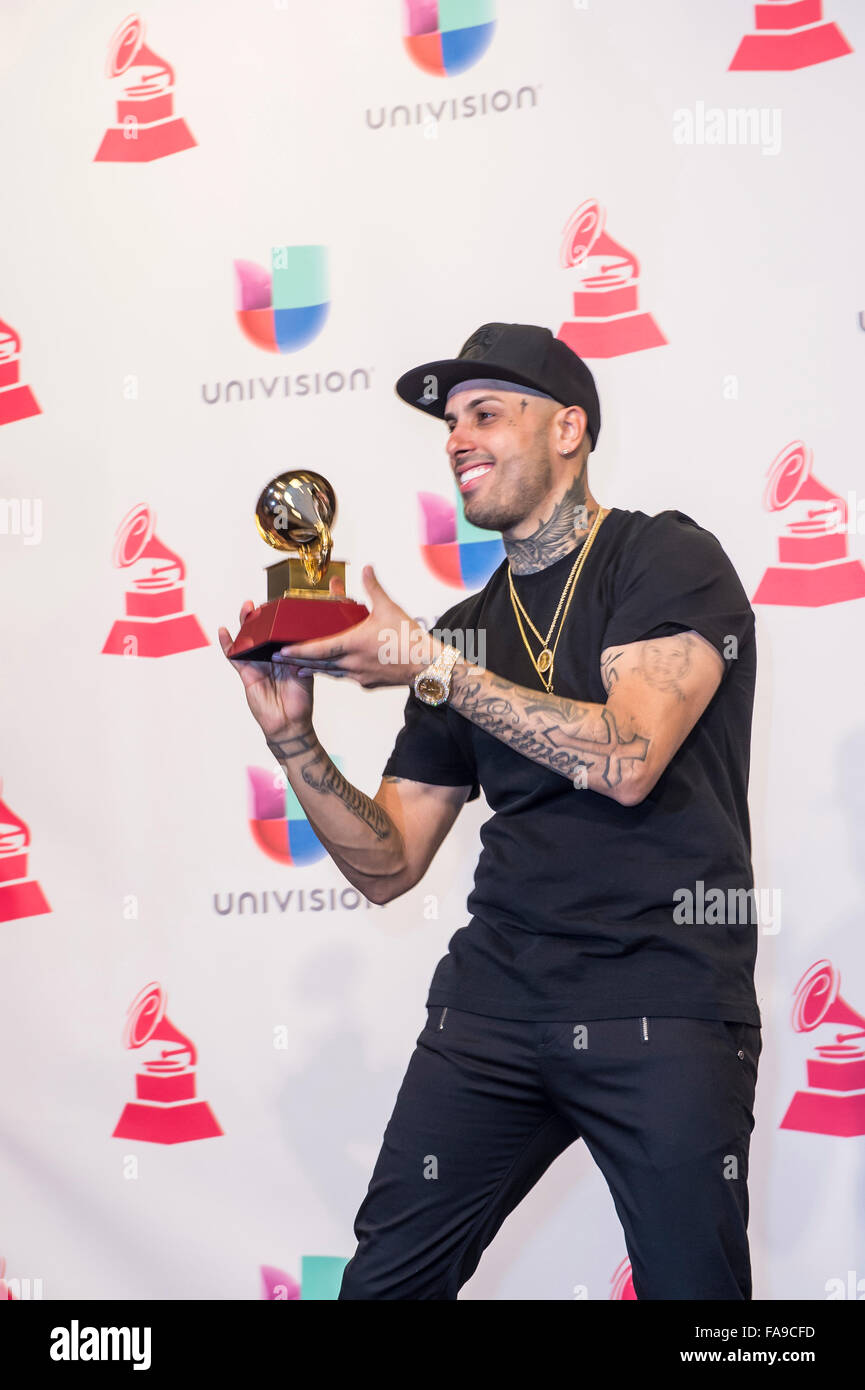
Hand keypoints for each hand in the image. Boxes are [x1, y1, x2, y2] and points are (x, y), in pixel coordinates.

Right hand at [218, 583, 343, 736]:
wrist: (290, 724)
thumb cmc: (300, 701)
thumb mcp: (305, 673)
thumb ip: (302, 656)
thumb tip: (304, 639)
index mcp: (286, 655)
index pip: (280, 632)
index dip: (278, 618)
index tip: (281, 602)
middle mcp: (270, 657)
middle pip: (262, 632)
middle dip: (260, 616)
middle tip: (261, 602)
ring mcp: (257, 664)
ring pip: (248, 639)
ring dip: (245, 623)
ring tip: (246, 608)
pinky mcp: (246, 673)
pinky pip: (235, 656)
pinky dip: (228, 644)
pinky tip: (224, 632)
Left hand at [273, 566, 442, 688]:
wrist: (428, 666)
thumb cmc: (409, 639)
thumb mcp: (389, 608)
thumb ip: (373, 587)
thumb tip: (367, 569)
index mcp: (353, 644)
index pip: (317, 649)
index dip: (297, 651)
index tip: (281, 651)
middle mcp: (352, 663)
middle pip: (318, 665)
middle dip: (298, 661)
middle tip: (280, 658)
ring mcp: (360, 676)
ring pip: (330, 673)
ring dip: (314, 669)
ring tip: (299, 667)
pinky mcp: (368, 683)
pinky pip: (346, 678)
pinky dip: (336, 672)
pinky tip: (334, 669)